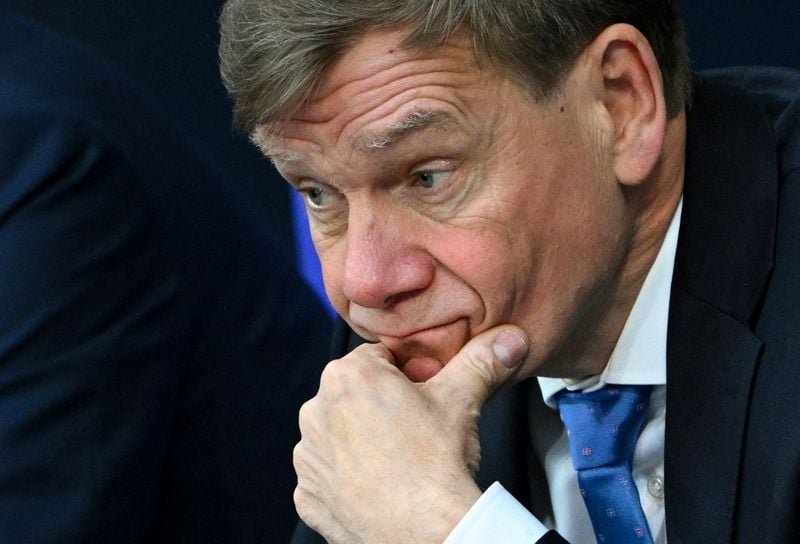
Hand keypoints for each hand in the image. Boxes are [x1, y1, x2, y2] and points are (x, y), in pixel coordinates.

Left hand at [293, 325, 528, 543]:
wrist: (426, 535)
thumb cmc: (436, 466)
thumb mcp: (463, 400)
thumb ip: (481, 360)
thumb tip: (508, 339)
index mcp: (346, 376)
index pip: (379, 358)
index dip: (408, 374)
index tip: (425, 395)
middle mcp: (315, 411)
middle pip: (356, 395)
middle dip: (382, 406)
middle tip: (416, 429)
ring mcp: (307, 457)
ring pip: (339, 435)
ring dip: (362, 441)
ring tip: (399, 460)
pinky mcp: (307, 495)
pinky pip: (328, 476)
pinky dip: (349, 479)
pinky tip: (379, 486)